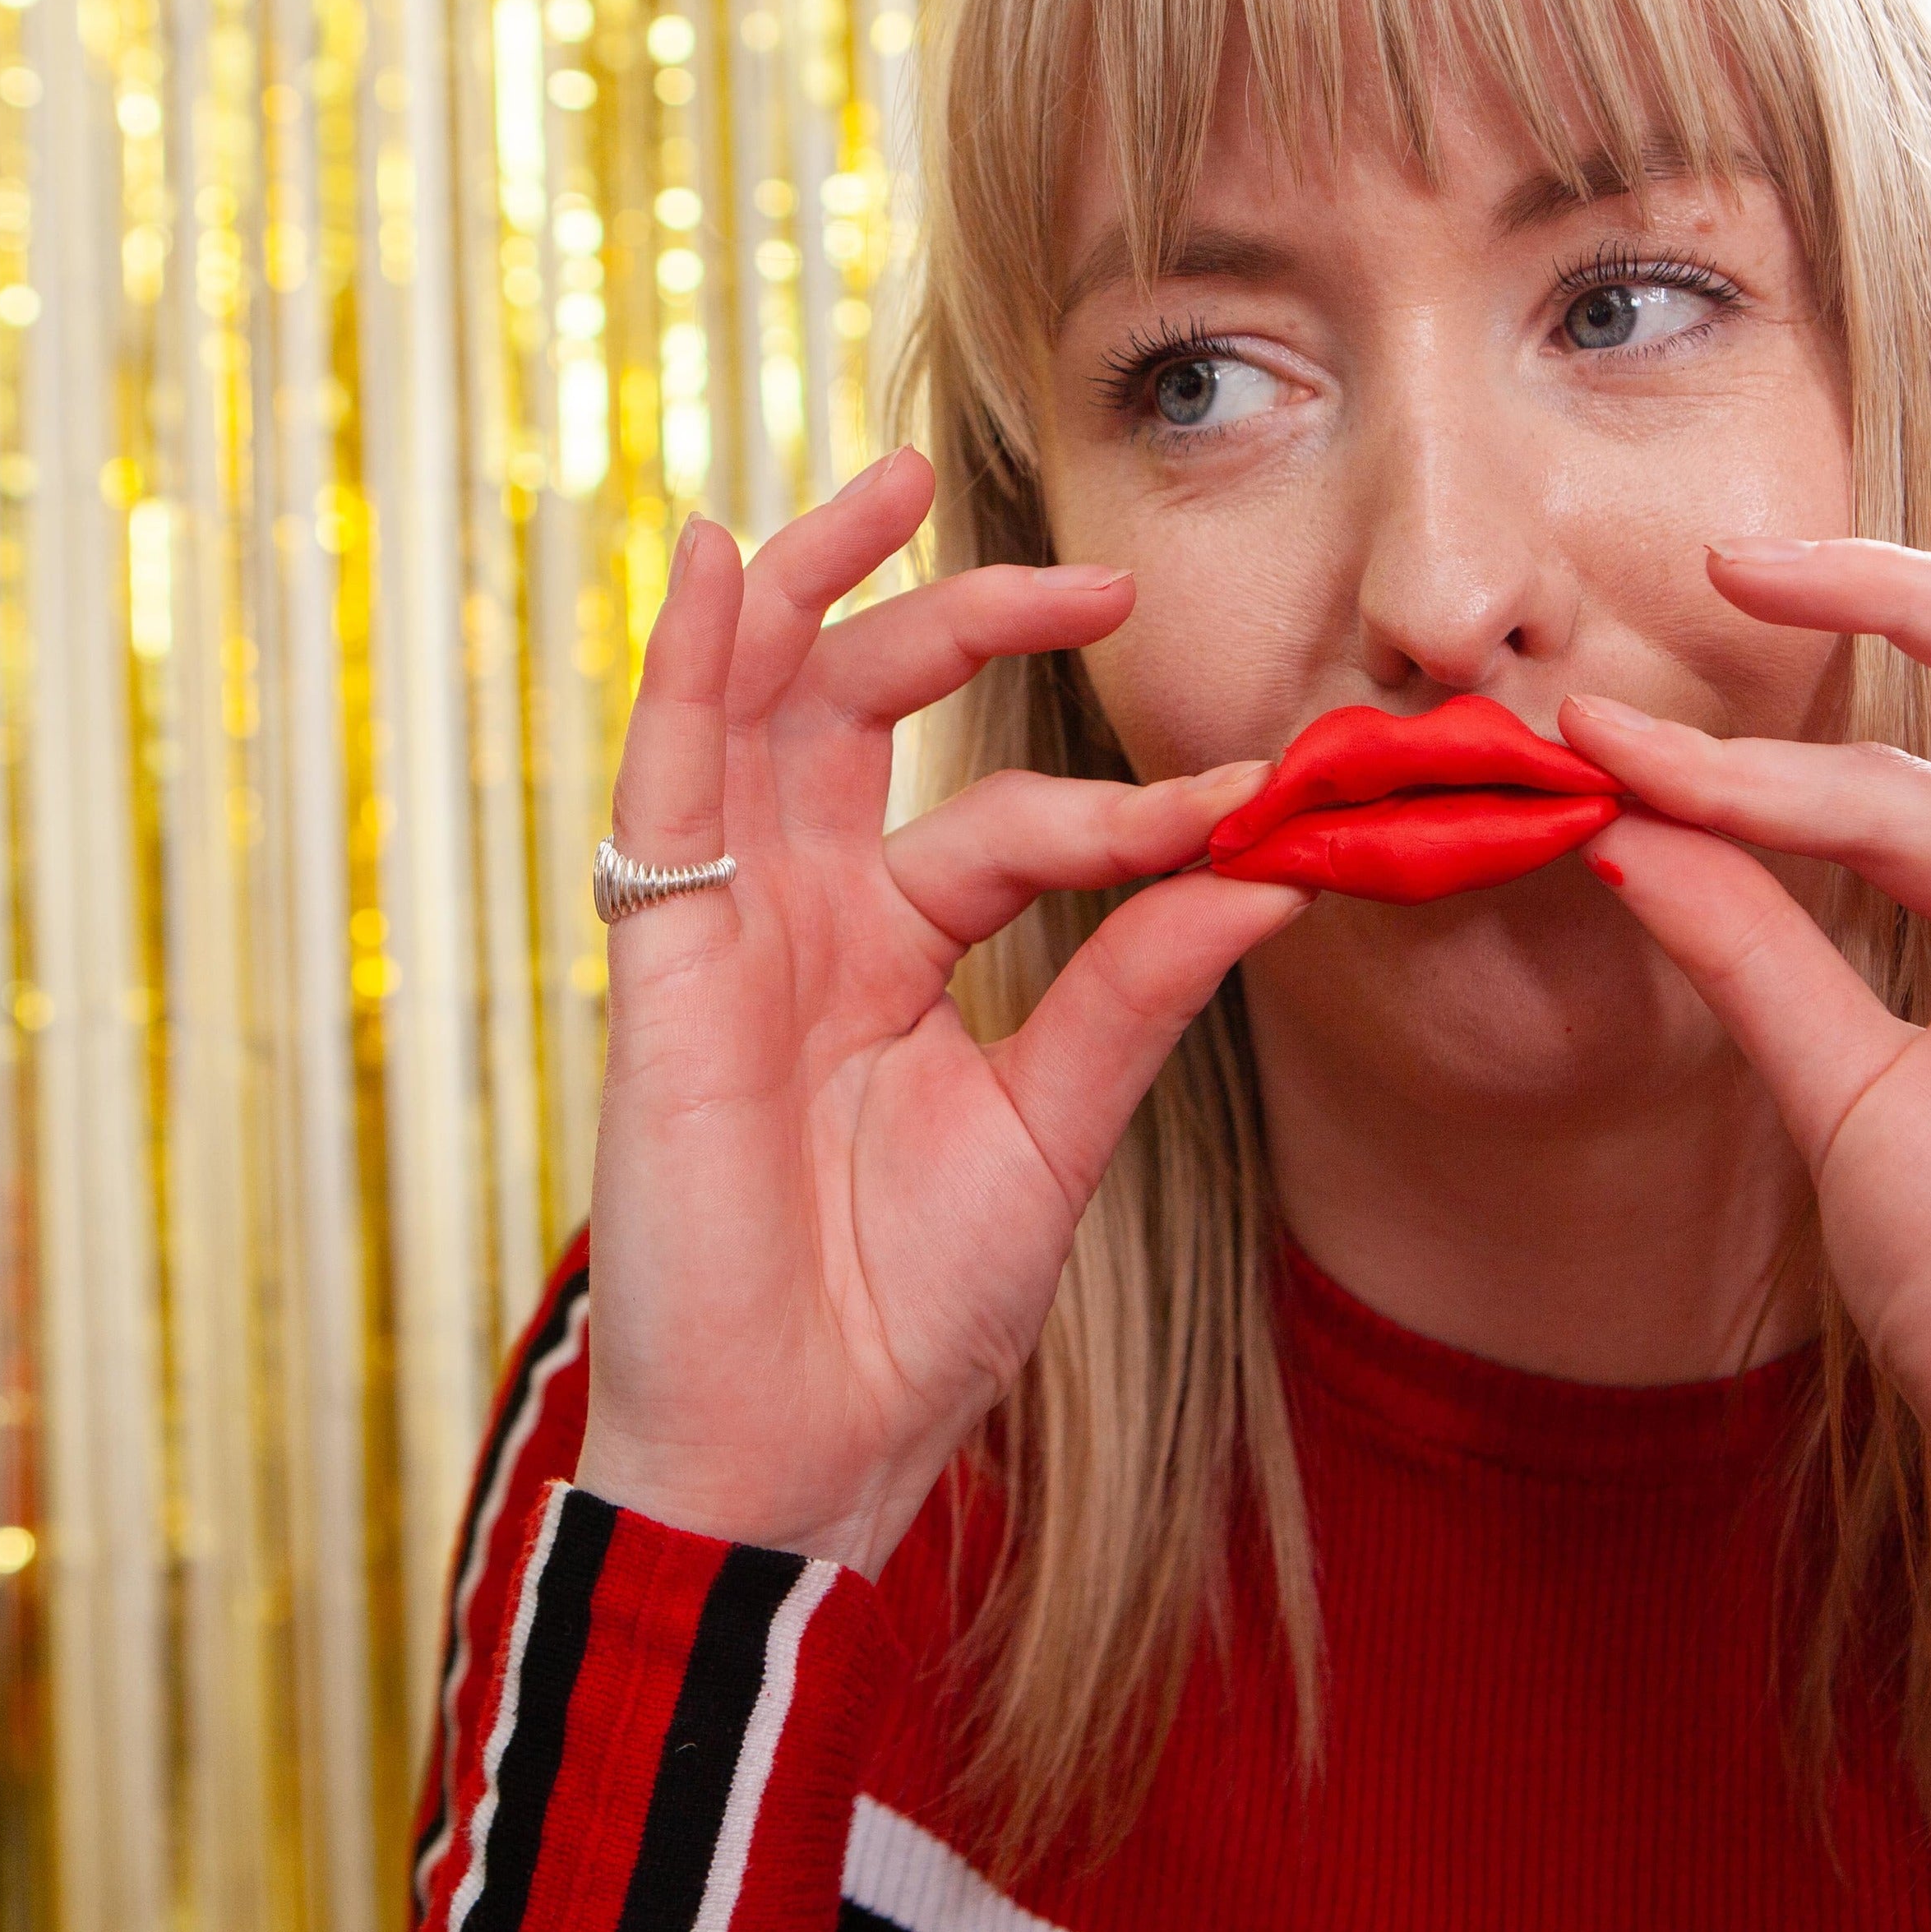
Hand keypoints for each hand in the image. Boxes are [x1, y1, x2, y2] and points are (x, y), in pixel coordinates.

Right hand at [574, 449, 1312, 1574]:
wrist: (805, 1448)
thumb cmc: (909, 1314)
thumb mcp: (1053, 1128)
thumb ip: (1136, 988)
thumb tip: (1270, 867)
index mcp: (896, 953)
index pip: (1013, 820)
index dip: (1129, 801)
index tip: (1259, 794)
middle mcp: (806, 917)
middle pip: (863, 713)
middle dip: (962, 617)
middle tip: (1097, 572)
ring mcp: (728, 931)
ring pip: (755, 714)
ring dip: (809, 588)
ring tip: (884, 483)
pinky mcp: (660, 966)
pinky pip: (665, 789)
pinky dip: (686, 671)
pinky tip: (725, 565)